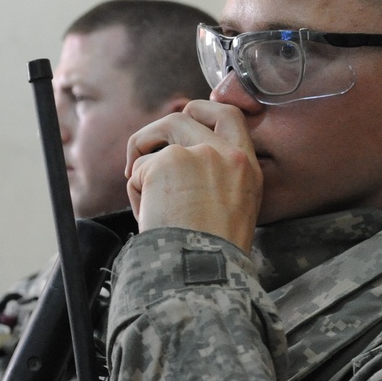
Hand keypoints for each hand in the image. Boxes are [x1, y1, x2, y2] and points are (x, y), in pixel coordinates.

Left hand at [124, 100, 261, 252]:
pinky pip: (139, 170)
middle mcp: (226, 154)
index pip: (230, 116)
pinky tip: (146, 215)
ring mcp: (197, 154)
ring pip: (157, 134)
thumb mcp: (233, 209)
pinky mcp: (168, 163)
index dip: (204, 110)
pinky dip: (136, 191)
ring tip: (134, 180)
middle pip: (185, 114)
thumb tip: (181, 165)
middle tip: (142, 151)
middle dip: (157, 127)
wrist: (203, 270)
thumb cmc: (213, 254)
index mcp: (247, 167)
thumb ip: (215, 179)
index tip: (186, 118)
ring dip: (139, 151)